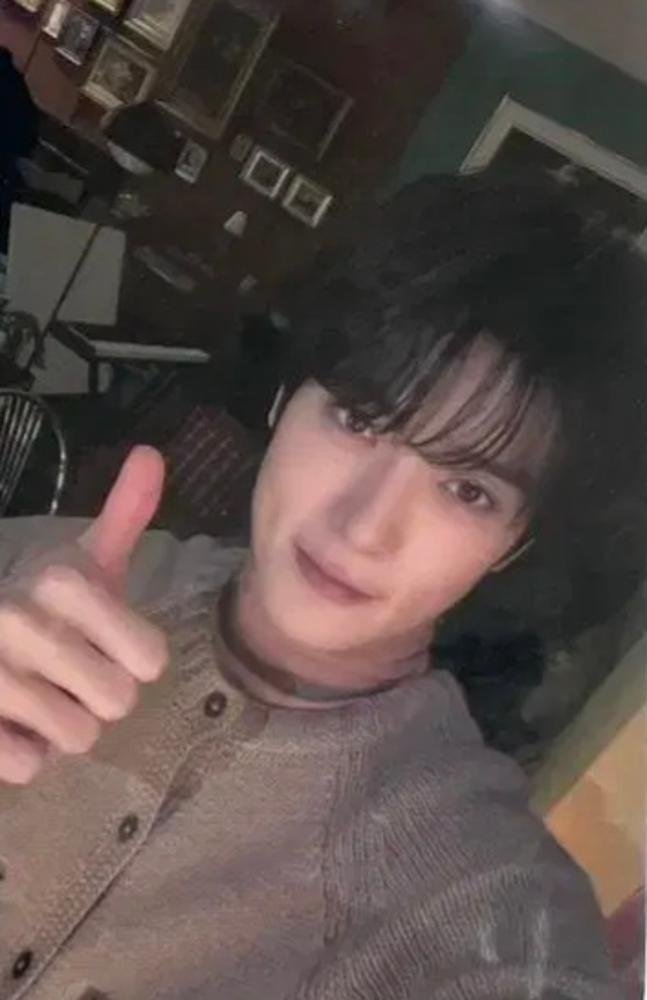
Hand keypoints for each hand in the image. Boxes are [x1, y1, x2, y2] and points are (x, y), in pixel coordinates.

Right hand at [0, 446, 168, 784]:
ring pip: (77, 738)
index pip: (152, 659)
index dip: (132, 659)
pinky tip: (8, 721)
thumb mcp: (84, 558)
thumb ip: (125, 512)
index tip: (100, 640)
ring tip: (37, 695)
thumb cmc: (41, 605)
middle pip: (119, 702)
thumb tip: (150, 452)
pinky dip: (25, 754)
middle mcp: (20, 620)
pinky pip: (27, 766)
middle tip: (67, 673)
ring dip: (62, 728)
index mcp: (62, 581)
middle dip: (98, 698)